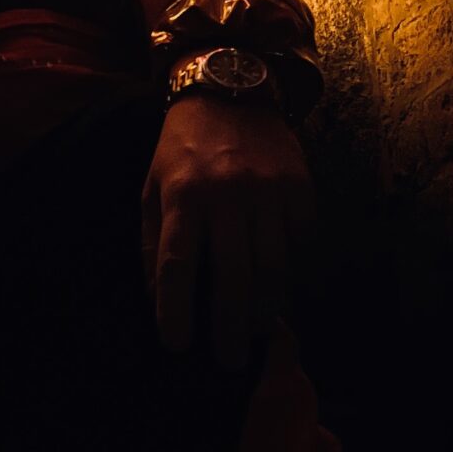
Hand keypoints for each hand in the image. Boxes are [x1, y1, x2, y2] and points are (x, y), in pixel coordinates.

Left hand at [141, 97, 312, 369]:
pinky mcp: (300, 188)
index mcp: (182, 195)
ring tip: (257, 335)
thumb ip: (151, 242)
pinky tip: (280, 289)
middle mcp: (226, 194)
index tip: (177, 346)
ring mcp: (268, 191)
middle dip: (230, 328)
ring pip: (273, 268)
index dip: (176, 311)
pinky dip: (291, 272)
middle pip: (232, 277)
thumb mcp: (152, 186)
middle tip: (230, 361)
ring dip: (266, 310)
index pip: (177, 266)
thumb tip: (157, 300)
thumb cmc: (182, 149)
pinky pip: (299, 244)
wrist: (230, 90)